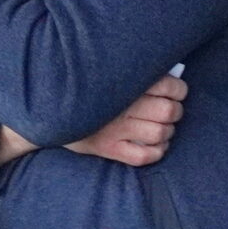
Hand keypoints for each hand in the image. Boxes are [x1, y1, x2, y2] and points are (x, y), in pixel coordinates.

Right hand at [66, 75, 188, 165]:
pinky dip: (157, 151)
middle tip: (169, 109)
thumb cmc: (87, 88)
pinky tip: (156, 144)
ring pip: (160, 133)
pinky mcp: (108, 148)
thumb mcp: (106, 73)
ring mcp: (113, 130)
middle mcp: (119, 107)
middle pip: (168, 111)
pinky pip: (144, 156)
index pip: (167, 86)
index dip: (179, 90)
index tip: (176, 91)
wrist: (49, 108)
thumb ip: (132, 72)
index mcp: (122, 84)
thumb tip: (170, 72)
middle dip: (175, 110)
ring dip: (168, 131)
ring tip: (162, 126)